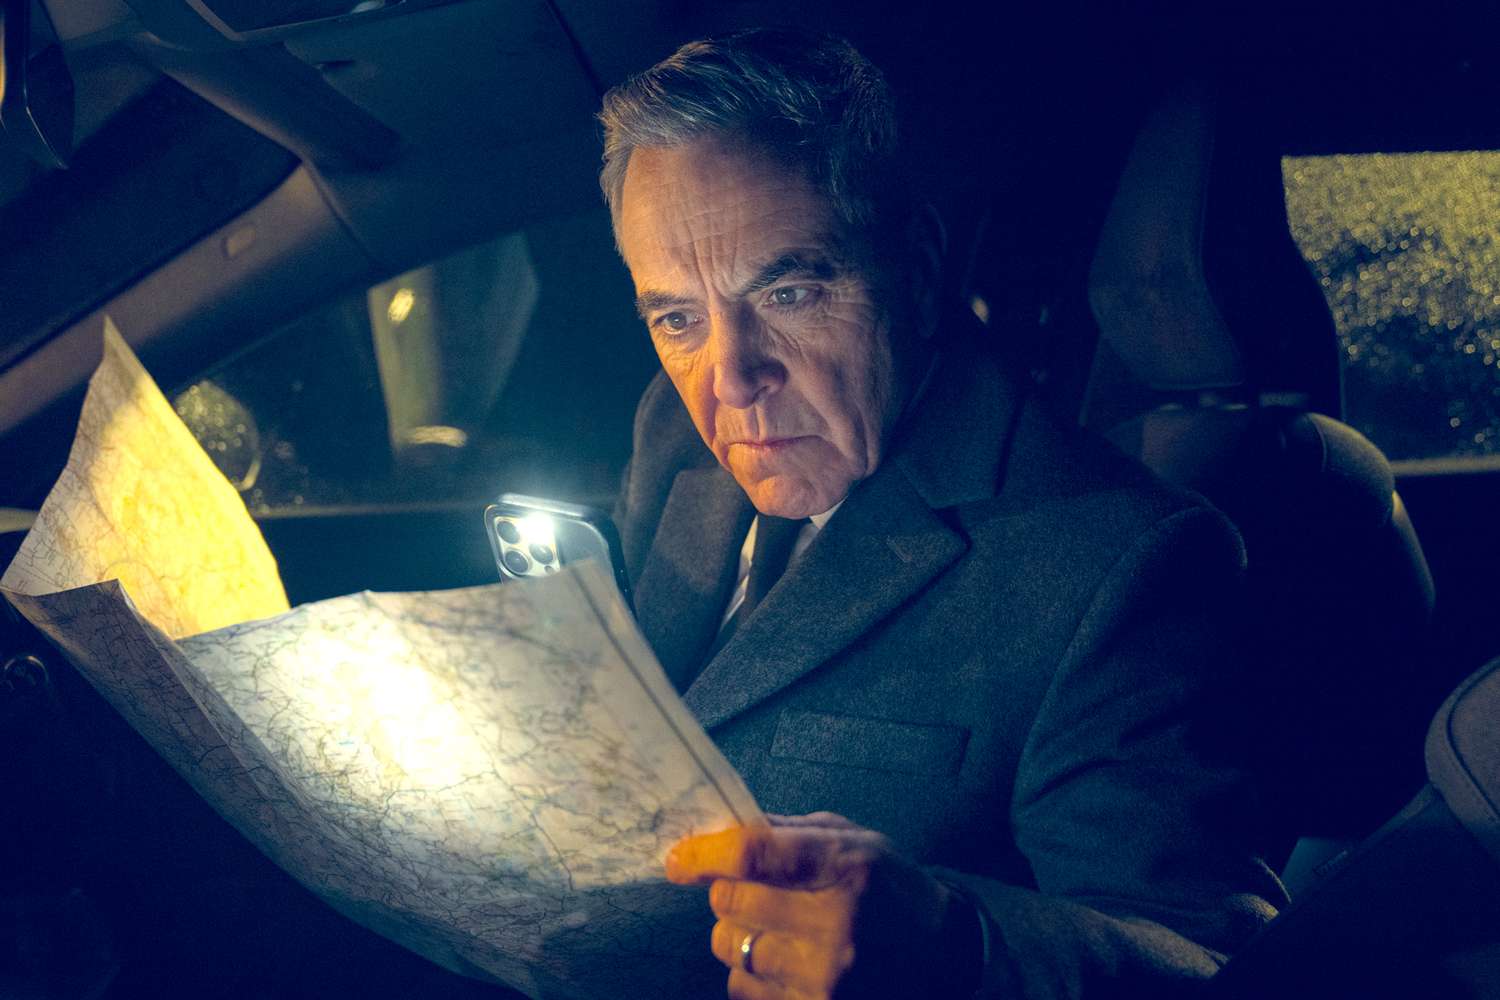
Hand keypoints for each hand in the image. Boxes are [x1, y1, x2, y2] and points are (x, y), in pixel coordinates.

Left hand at [665, 812, 976, 998]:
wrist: (942, 953)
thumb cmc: (887, 887)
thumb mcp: (851, 840)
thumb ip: (786, 834)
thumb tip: (715, 832)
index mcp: (844, 864)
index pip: (752, 852)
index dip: (705, 853)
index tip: (679, 859)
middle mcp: (836, 922)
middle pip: (732, 903)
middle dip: (728, 893)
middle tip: (749, 891)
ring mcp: (826, 974)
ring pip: (731, 948)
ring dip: (737, 935)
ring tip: (773, 928)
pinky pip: (743, 989)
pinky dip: (750, 973)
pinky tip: (783, 962)